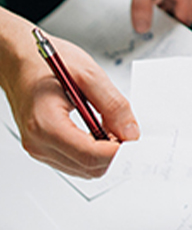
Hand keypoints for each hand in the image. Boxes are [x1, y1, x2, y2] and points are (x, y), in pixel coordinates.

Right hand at [1, 10, 139, 177]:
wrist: (17, 60)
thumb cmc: (45, 63)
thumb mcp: (89, 75)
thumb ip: (113, 105)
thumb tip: (131, 132)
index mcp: (46, 124)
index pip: (90, 155)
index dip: (119, 151)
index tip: (136, 140)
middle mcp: (39, 143)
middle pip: (89, 167)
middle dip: (114, 152)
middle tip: (128, 130)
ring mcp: (39, 149)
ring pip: (84, 169)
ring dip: (104, 153)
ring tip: (112, 125)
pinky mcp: (43, 148)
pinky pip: (75, 161)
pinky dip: (93, 151)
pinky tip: (100, 129)